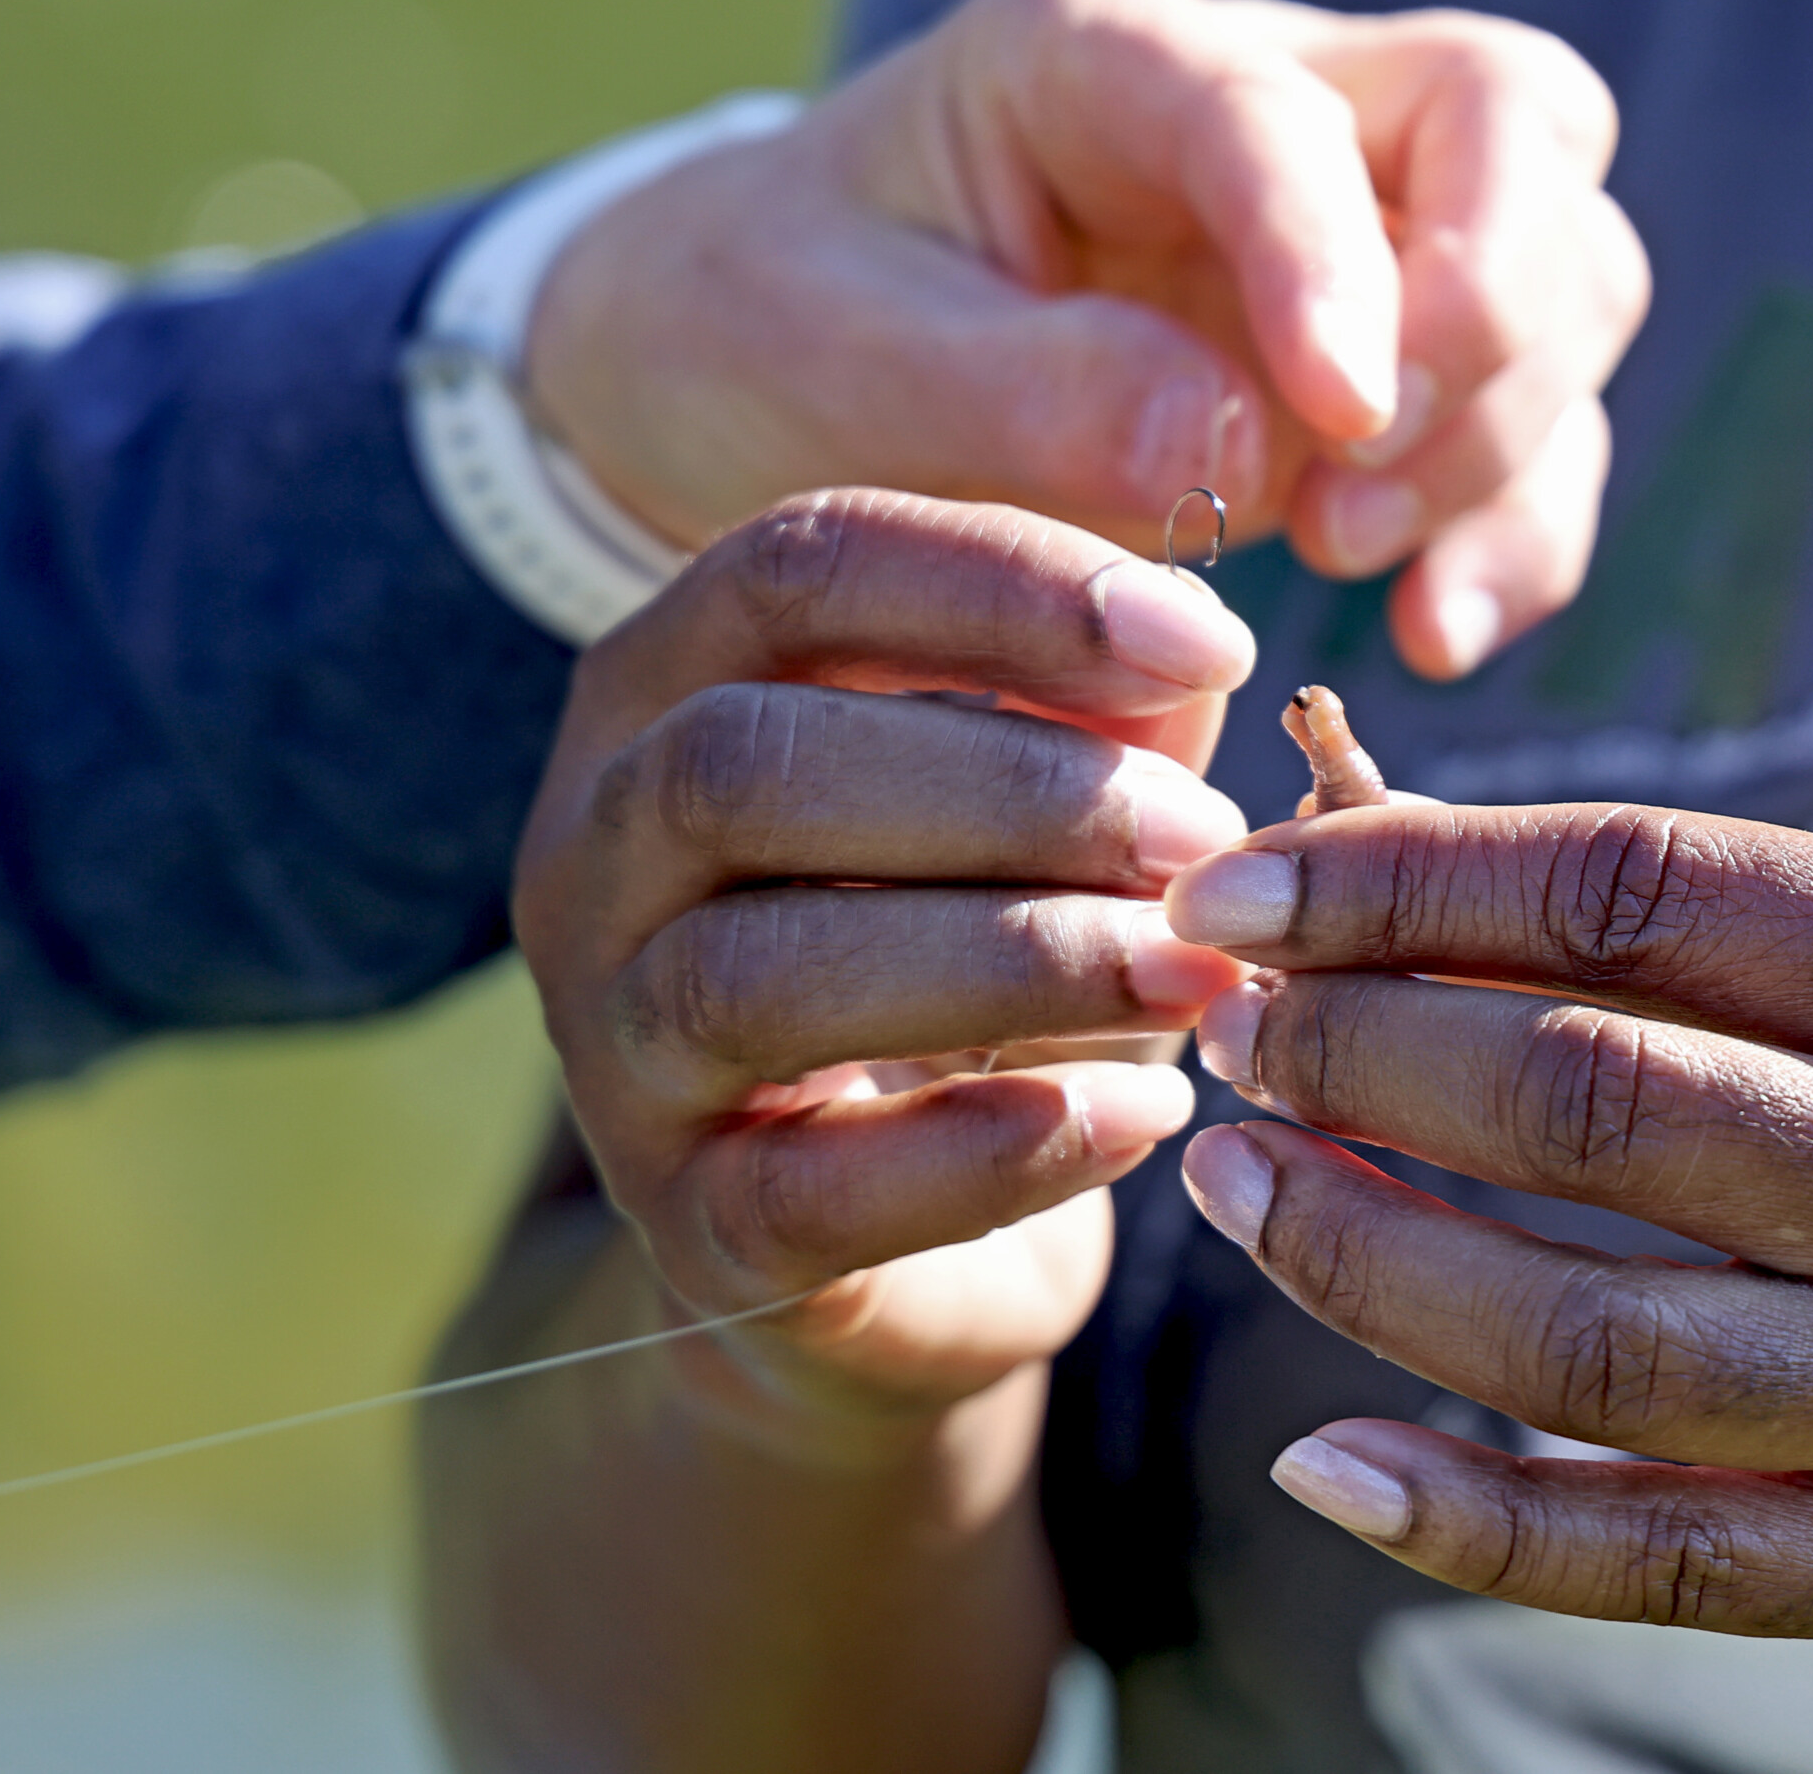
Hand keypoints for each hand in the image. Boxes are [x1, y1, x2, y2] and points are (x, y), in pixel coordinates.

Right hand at [511, 488, 1254, 1425]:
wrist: (901, 1245)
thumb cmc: (978, 962)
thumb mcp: (1040, 809)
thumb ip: (1100, 713)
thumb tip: (1197, 652)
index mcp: (669, 687)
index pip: (799, 567)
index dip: (1009, 583)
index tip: (1215, 645)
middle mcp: (597, 851)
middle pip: (744, 761)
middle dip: (1009, 790)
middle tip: (1203, 842)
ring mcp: (613, 1047)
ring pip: (753, 973)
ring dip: (1009, 958)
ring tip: (1191, 972)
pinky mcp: (687, 1224)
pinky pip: (806, 1190)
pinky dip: (991, 1150)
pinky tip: (1146, 1115)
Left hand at [524, 0, 1645, 679]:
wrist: (744, 380)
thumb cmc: (767, 335)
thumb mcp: (839, 365)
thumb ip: (1030, 396)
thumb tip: (1251, 452)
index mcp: (1095, 51)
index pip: (1283, 111)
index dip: (1337, 259)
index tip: (1338, 421)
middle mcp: (1259, 104)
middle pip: (1510, 129)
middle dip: (1486, 316)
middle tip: (1354, 499)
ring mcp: (1339, 232)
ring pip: (1564, 270)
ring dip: (1510, 436)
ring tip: (1381, 585)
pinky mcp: (1372, 366)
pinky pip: (1524, 424)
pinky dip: (1513, 530)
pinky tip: (1434, 636)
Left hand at [1161, 803, 1812, 1756]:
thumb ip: (1733, 930)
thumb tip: (1407, 868)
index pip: (1639, 894)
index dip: (1404, 880)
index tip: (1244, 882)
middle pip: (1587, 1101)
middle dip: (1355, 1048)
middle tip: (1224, 1021)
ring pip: (1582, 1333)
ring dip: (1357, 1250)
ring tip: (1230, 1178)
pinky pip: (1648, 1556)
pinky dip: (1461, 1514)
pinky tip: (1320, 1455)